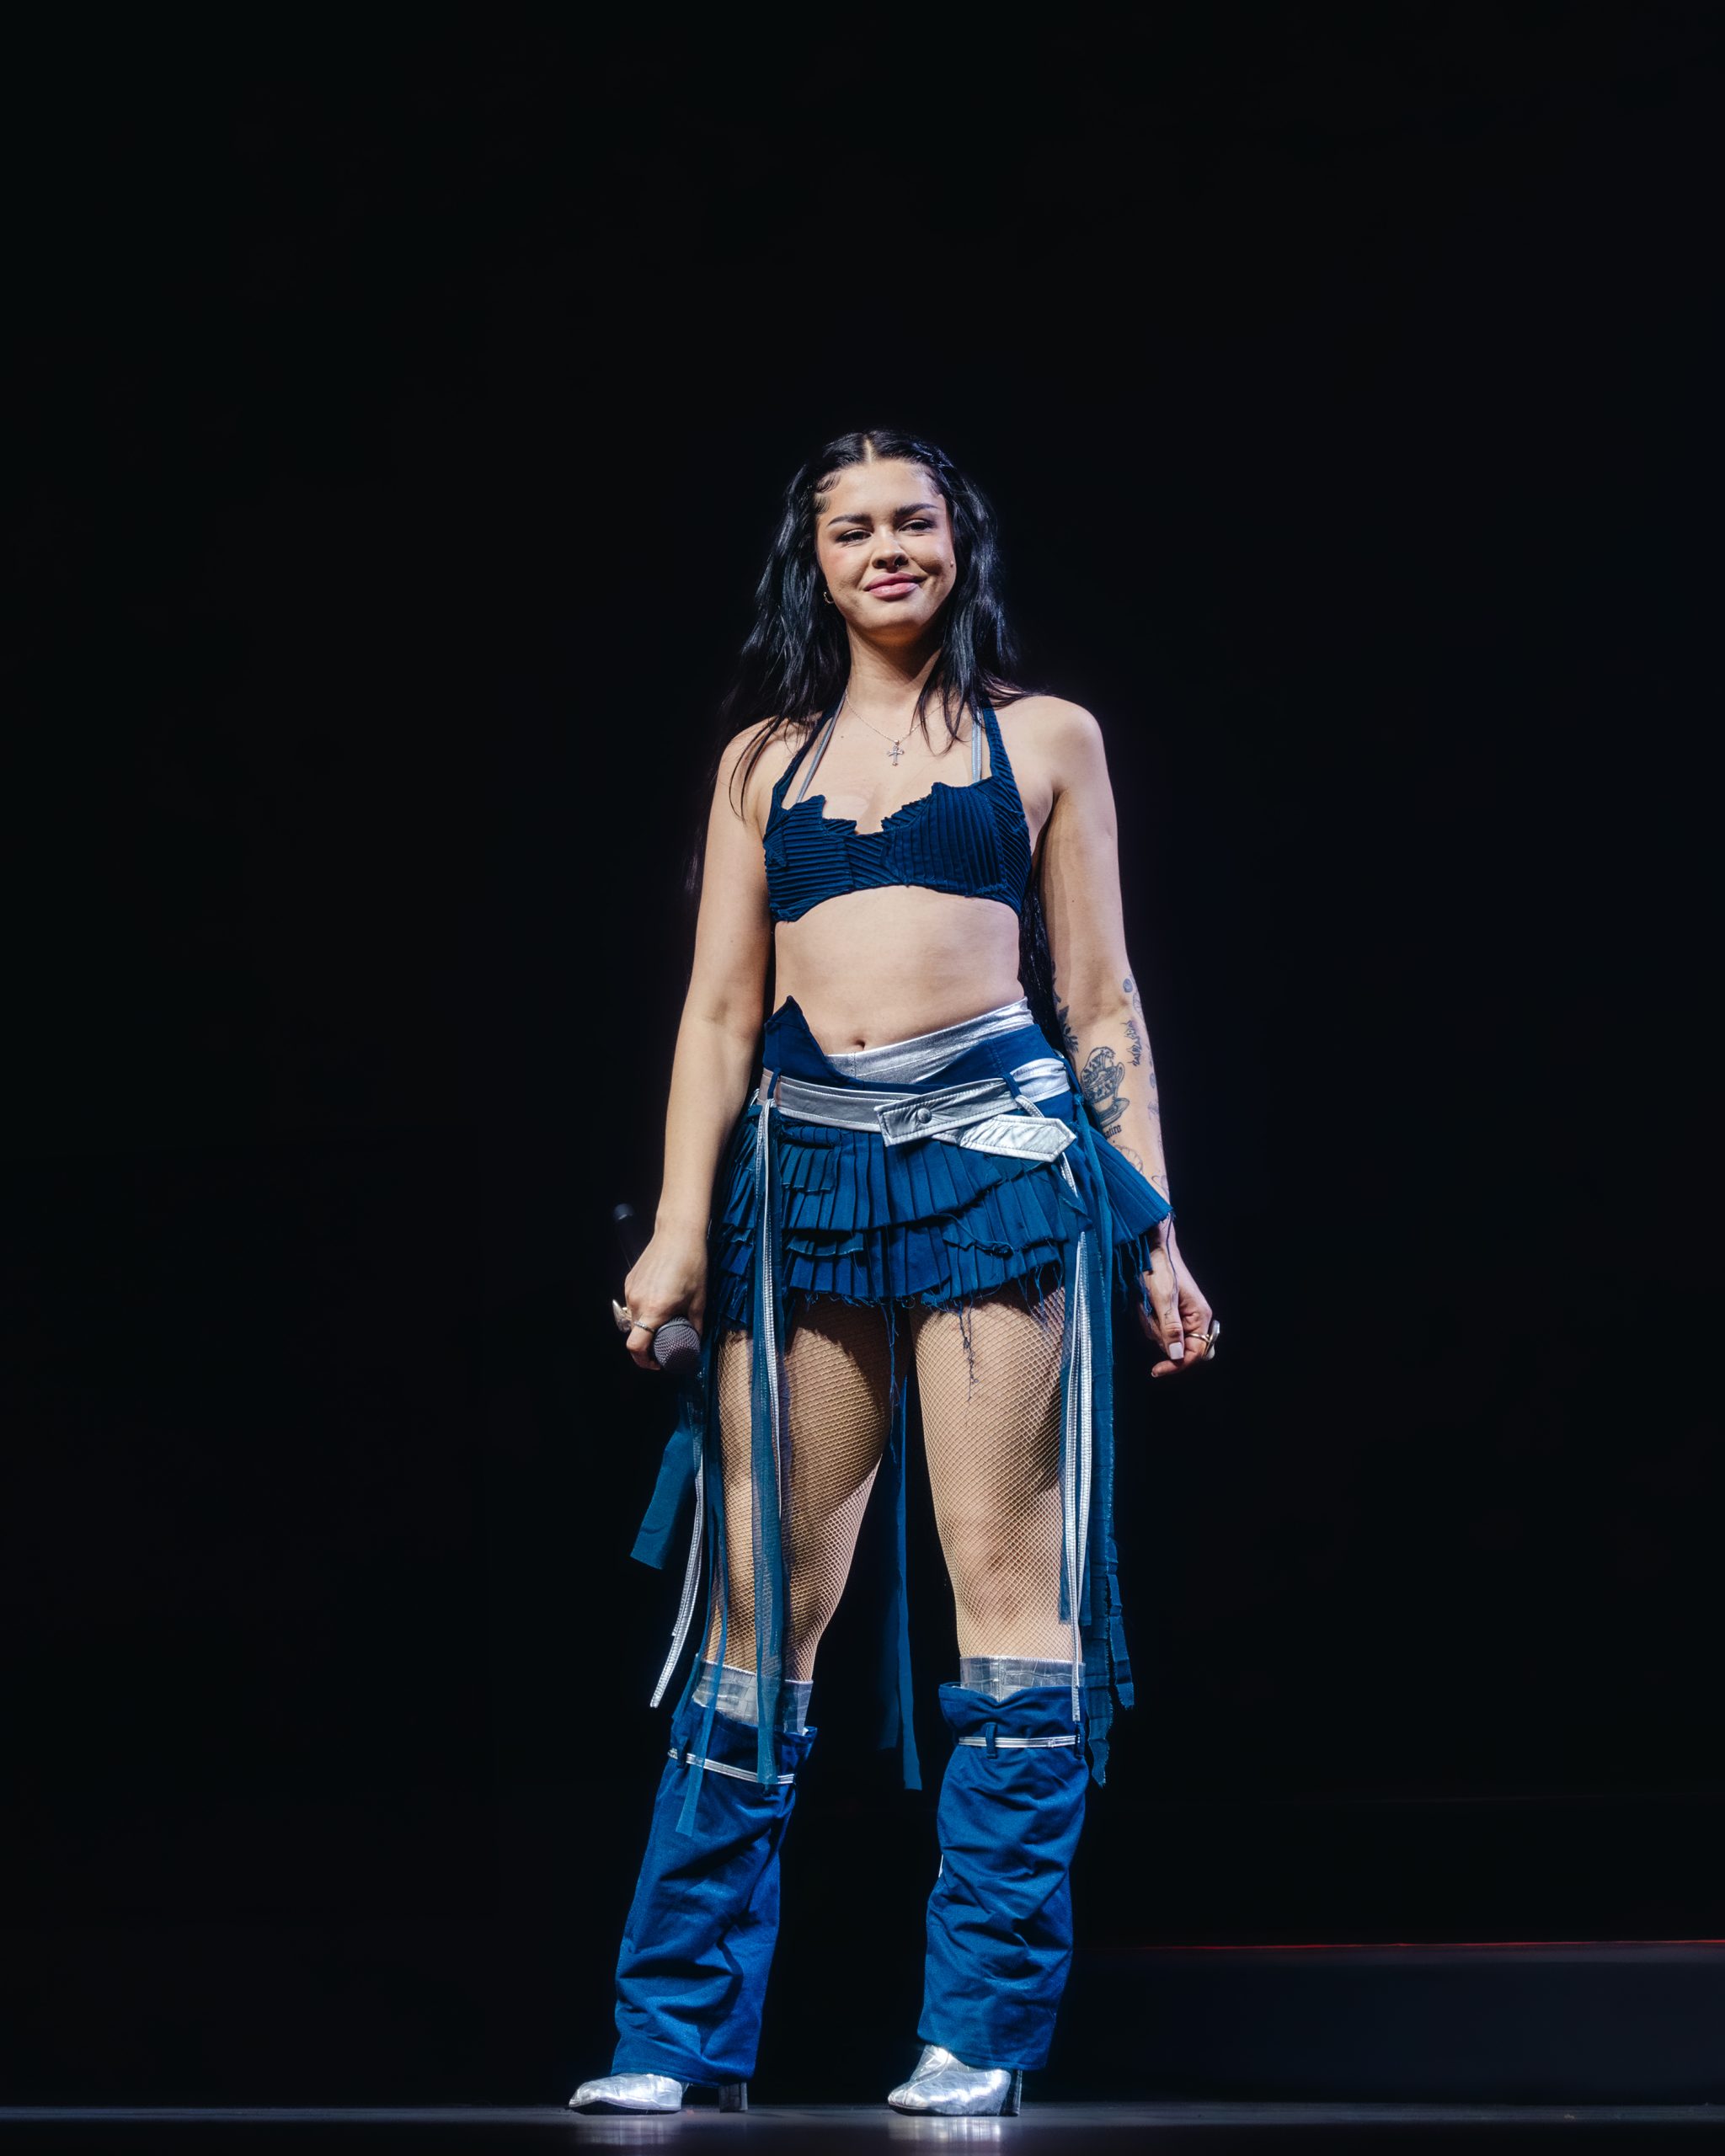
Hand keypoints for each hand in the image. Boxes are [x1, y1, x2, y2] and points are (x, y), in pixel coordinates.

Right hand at [620, 1227, 707, 1372]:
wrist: (677, 1233)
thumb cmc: (691, 1264)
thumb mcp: (699, 1300)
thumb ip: (695, 1325)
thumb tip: (694, 1341)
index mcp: (654, 1310)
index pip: (635, 1346)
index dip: (643, 1360)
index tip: (656, 1362)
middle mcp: (637, 1302)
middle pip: (636, 1334)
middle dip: (649, 1342)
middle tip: (666, 1341)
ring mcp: (630, 1290)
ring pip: (634, 1318)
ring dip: (647, 1323)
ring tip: (666, 1316)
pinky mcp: (630, 1281)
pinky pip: (634, 1302)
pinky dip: (644, 1308)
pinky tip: (660, 1299)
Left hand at [1135, 1219, 1215, 1378]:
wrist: (1150, 1249)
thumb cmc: (1160, 1269)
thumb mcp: (1163, 1300)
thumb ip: (1170, 1329)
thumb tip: (1177, 1356)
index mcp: (1200, 1317)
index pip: (1195, 1354)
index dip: (1177, 1364)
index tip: (1157, 1370)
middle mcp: (1194, 1319)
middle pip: (1178, 1349)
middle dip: (1160, 1338)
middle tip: (1151, 1317)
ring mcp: (1182, 1316)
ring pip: (1165, 1339)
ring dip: (1151, 1325)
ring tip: (1147, 1304)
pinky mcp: (1169, 1312)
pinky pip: (1157, 1328)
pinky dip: (1148, 1319)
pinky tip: (1145, 1303)